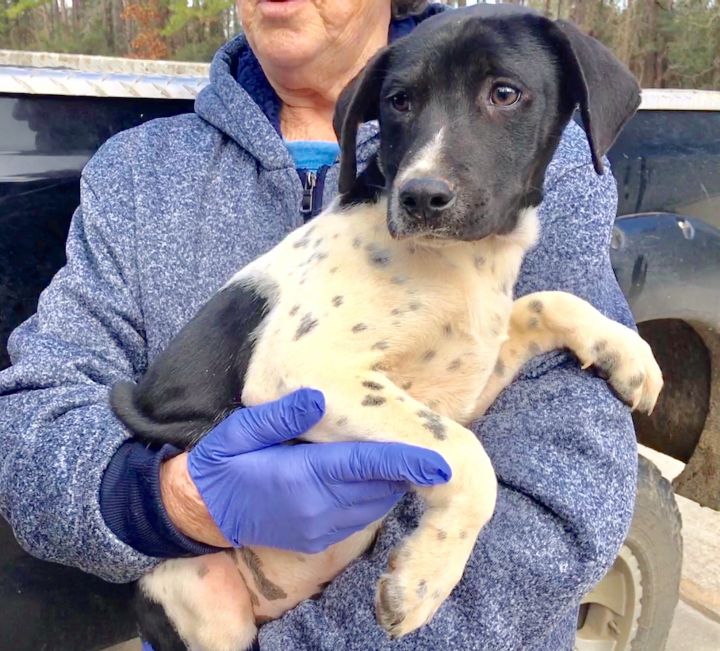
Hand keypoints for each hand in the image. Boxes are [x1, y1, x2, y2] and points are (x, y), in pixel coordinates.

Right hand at [161, 389, 450, 551]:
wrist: (202, 511)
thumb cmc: (224, 462)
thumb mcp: (242, 429)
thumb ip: (282, 415)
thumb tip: (320, 396)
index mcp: (299, 479)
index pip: (364, 466)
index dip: (406, 461)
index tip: (443, 458)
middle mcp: (316, 510)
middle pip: (379, 485)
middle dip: (404, 463)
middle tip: (423, 431)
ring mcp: (319, 529)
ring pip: (376, 502)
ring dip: (391, 477)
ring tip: (398, 446)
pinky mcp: (320, 539)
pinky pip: (362, 515)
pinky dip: (375, 492)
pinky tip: (369, 468)